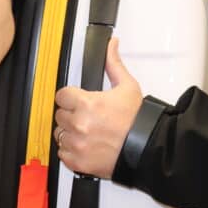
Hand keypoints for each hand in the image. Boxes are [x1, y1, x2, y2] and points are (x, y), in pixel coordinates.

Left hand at [53, 38, 142, 178]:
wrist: (147, 149)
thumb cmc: (138, 121)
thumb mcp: (128, 86)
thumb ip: (113, 64)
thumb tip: (111, 45)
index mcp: (87, 103)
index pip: (61, 95)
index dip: (71, 96)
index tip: (78, 100)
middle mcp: (79, 124)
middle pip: (60, 114)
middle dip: (71, 114)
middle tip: (88, 116)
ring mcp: (77, 144)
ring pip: (60, 134)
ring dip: (70, 132)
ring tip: (88, 131)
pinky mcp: (78, 162)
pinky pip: (62, 153)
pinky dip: (71, 150)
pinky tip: (86, 145)